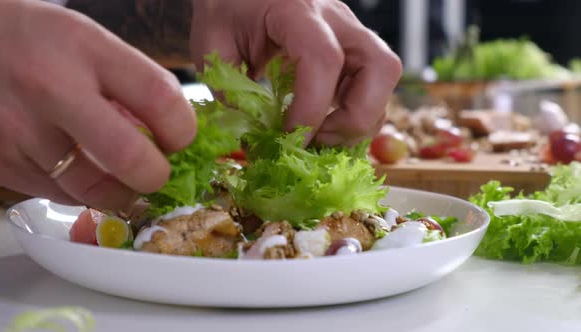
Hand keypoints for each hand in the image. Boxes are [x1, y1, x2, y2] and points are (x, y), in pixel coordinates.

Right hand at [0, 0, 195, 209]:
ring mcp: (18, 132)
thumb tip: (168, 135)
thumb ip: (129, 83)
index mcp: (85, 49)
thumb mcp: (86, 41)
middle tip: (155, 172)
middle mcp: (50, 90)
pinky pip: (59, 195)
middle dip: (155, 176)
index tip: (180, 138)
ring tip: (121, 176)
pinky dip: (80, 190)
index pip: (160, 99)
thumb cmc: (34, 41)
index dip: (182, 130)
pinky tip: (78, 168)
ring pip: (92, 190)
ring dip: (119, 192)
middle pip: (128, 158)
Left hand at [190, 0, 401, 145]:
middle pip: (381, 66)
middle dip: (356, 118)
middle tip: (318, 139)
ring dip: (360, 119)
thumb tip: (257, 134)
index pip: (323, 58)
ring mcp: (350, 32)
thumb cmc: (228, 10)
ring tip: (320, 137)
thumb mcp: (212, 46)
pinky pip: (373, 86)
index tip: (289, 138)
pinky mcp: (353, 49)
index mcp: (295, 10)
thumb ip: (230, 90)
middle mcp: (335, 18)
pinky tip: (325, 125)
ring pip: (385, 78)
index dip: (312, 108)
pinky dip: (356, 114)